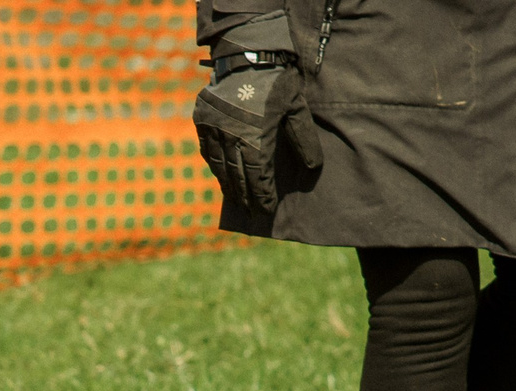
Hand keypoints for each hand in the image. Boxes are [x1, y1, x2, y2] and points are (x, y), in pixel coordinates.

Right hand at [193, 61, 318, 213]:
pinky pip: (207, 150)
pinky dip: (214, 165)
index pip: (258, 177)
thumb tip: (313, 169)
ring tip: (235, 199)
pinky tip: (220, 174)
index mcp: (255, 138)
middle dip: (245, 196)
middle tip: (250, 212)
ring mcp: (213, 130)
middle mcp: (231, 138)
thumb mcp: (296, 108)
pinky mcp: (202, 120)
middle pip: (237, 177)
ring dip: (228, 185)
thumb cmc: (277, 81)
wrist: (248, 53)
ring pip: (219, 167)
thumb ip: (304, 139)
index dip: (262, 196)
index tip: (266, 210)